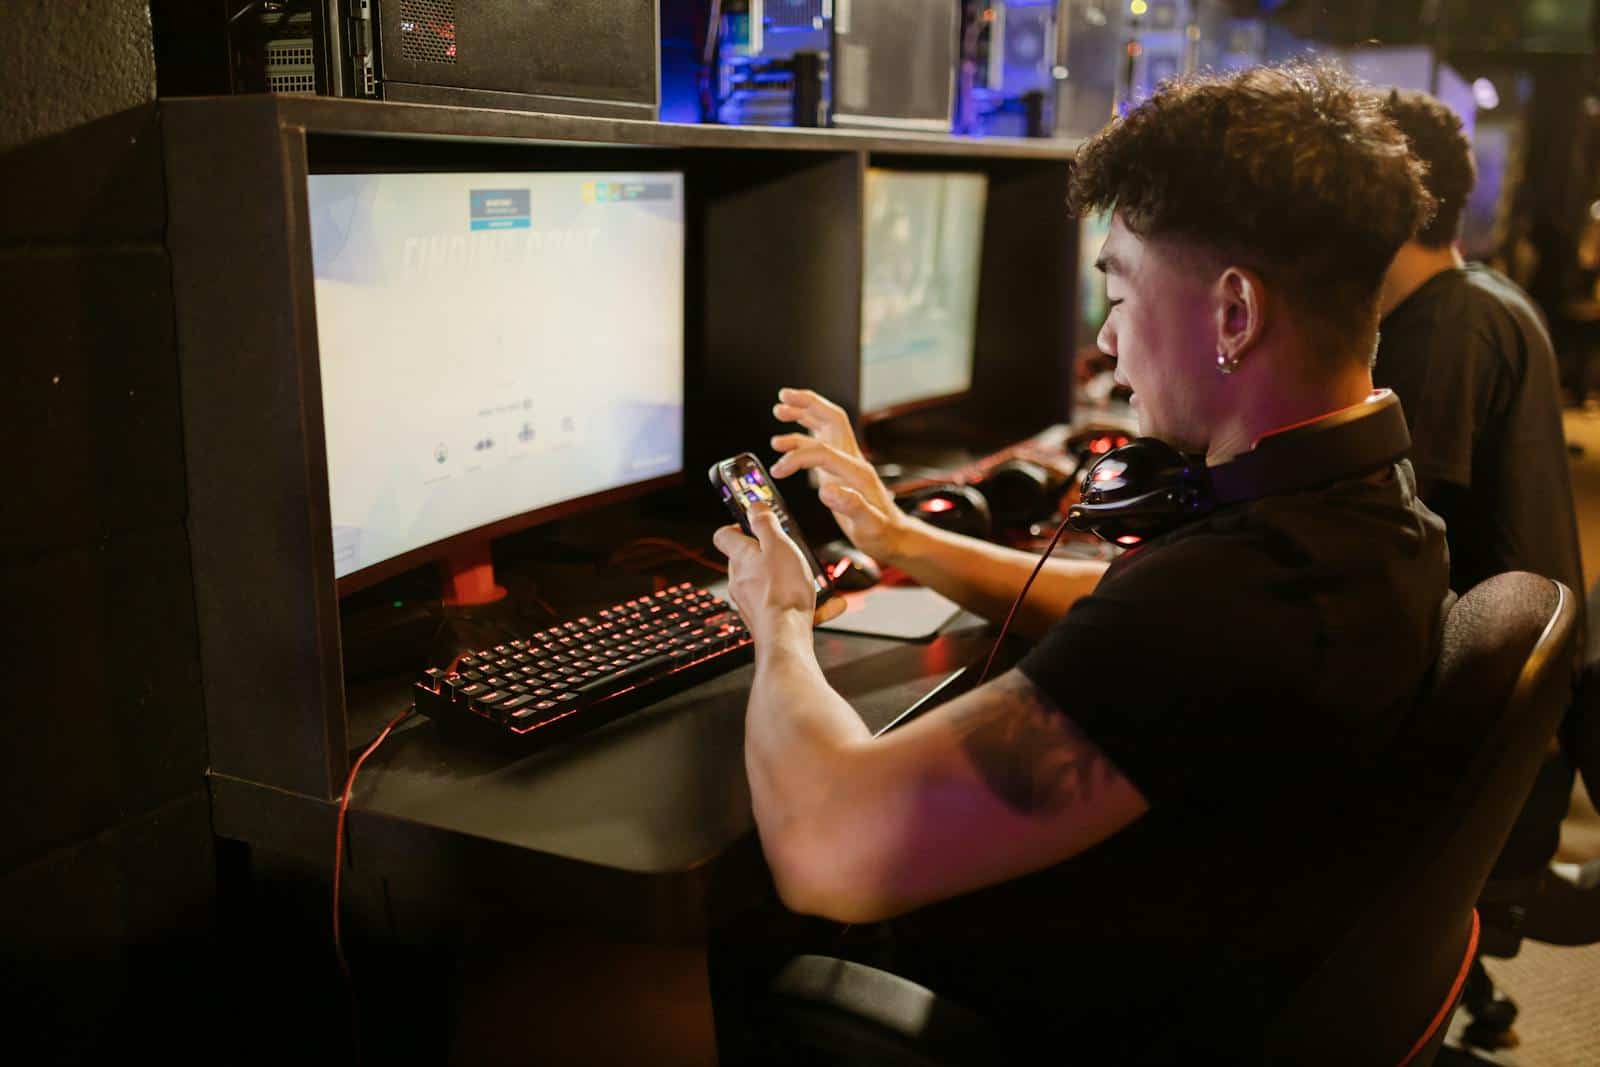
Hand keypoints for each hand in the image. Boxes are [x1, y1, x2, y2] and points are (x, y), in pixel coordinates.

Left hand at [713, 503, 835, 644]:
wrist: (785, 635)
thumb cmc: (782, 590)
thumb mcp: (778, 544)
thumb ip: (765, 523)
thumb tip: (754, 506)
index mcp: (740, 557)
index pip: (724, 535)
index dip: (738, 526)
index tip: (755, 523)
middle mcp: (739, 579)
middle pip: (749, 559)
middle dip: (770, 553)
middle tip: (791, 550)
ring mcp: (750, 601)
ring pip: (770, 583)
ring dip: (792, 578)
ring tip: (814, 579)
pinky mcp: (764, 619)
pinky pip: (784, 605)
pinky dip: (805, 603)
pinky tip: (830, 604)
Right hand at [769, 388, 910, 563]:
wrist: (895, 536)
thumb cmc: (882, 533)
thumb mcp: (868, 525)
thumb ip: (850, 506)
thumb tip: (826, 490)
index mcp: (857, 471)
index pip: (823, 450)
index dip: (798, 455)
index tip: (779, 469)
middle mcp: (852, 460)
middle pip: (831, 418)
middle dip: (807, 404)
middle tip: (783, 396)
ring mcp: (847, 462)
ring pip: (825, 426)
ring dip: (803, 414)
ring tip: (780, 410)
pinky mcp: (841, 470)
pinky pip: (820, 443)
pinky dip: (802, 437)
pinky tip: (786, 441)